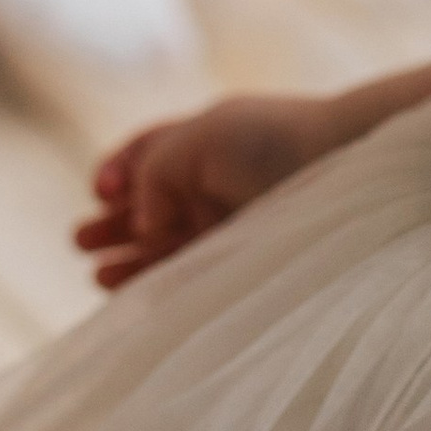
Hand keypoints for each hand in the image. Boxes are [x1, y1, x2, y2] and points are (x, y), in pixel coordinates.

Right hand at [76, 90, 338, 289]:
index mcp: (208, 139)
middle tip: (81, 242)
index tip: (100, 191)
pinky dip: (160, 284)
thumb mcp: (199, 138)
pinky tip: (132, 293)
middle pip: (154, 203)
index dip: (118, 171)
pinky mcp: (249, 260)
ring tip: (99, 276)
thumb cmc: (276, 142)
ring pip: (170, 244)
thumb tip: (143, 221)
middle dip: (115, 223)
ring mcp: (236, 222)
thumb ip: (155, 171)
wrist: (349, 169)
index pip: (150, 153)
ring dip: (131, 258)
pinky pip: (193, 275)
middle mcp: (220, 180)